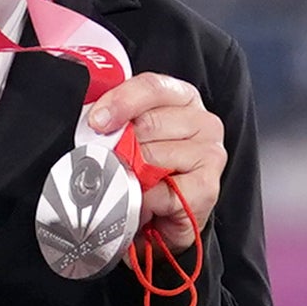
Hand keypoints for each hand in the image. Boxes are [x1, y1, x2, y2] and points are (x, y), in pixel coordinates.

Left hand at [83, 70, 228, 240]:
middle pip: (148, 123)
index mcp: (182, 98)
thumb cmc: (147, 170)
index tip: (97, 121)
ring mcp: (210, 153)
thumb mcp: (131, 134)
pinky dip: (145, 200)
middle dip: (122, 145)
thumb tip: (97, 122)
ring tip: (133, 184)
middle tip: (113, 161)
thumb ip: (118, 119)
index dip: (121, 102)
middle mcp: (203, 121)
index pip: (152, 87)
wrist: (162, 218)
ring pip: (152, 157)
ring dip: (132, 176)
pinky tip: (146, 201)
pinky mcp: (207, 186)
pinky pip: (161, 191)